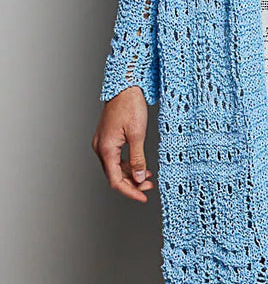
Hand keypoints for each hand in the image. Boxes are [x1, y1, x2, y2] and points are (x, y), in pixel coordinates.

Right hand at [92, 86, 154, 201]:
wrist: (125, 86)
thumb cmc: (130, 105)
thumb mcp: (138, 134)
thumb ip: (137, 159)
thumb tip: (140, 178)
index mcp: (106, 149)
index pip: (115, 181)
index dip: (130, 191)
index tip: (143, 197)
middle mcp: (100, 147)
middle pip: (114, 175)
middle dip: (132, 184)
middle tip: (150, 187)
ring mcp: (102, 142)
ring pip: (115, 167)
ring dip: (130, 174)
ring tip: (148, 177)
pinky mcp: (107, 137)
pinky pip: (115, 157)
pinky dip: (127, 164)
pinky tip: (139, 165)